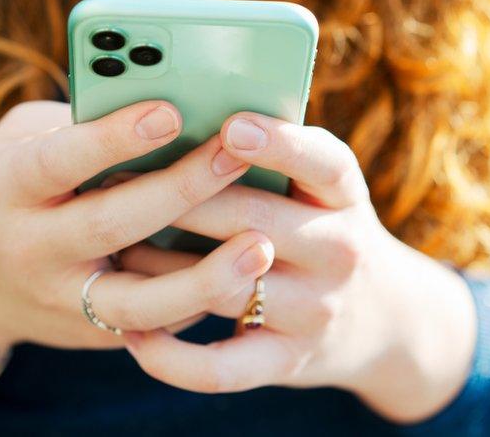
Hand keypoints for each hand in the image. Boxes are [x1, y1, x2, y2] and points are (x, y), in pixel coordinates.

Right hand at [0, 101, 274, 381]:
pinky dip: (203, 300)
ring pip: (138, 303)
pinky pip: (157, 324)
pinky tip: (246, 274)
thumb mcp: (22, 141)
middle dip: (178, 191)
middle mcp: (31, 249)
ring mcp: (64, 301)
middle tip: (234, 154)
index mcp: (8, 187)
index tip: (170, 111)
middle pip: (109, 225)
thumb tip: (174, 105)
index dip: (113, 139)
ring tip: (260, 246)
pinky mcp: (96, 334)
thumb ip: (80, 125)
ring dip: (204, 278)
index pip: (59, 161)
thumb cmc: (11, 186)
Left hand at [119, 112, 477, 422]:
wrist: (379, 317)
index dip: (279, 145)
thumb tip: (175, 121)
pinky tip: (134, 335)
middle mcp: (338, 251)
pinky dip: (171, 358)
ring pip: (224, 286)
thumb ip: (270, 158)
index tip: (230, 125)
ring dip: (158, 269)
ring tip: (110, 251)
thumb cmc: (319, 228)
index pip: (324, 164)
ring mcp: (314, 310)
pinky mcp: (288, 362)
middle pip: (252, 220)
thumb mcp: (319, 189)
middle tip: (113, 176)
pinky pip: (221, 369)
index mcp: (343, 195)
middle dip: (180, 199)